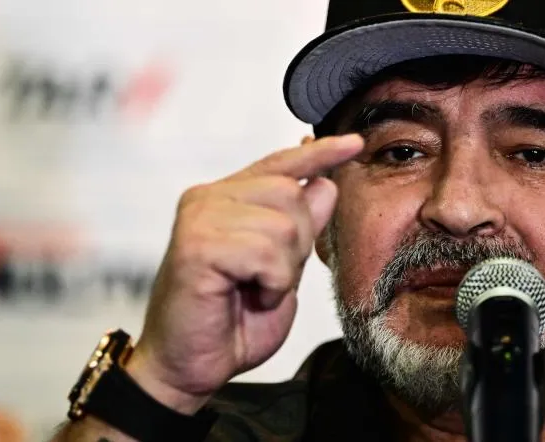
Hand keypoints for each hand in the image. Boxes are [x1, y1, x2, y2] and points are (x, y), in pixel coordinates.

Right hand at [124, 134, 363, 413]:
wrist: (189, 368)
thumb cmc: (231, 323)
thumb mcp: (282, 271)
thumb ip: (300, 228)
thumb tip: (325, 183)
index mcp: (226, 199)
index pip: (279, 164)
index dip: (320, 154)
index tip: (355, 143)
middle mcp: (208, 198)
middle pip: (290, 192)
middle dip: (296, 243)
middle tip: (267, 279)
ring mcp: (199, 217)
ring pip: (283, 223)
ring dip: (282, 269)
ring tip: (254, 289)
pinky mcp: (196, 245)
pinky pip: (266, 252)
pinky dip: (271, 284)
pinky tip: (248, 296)